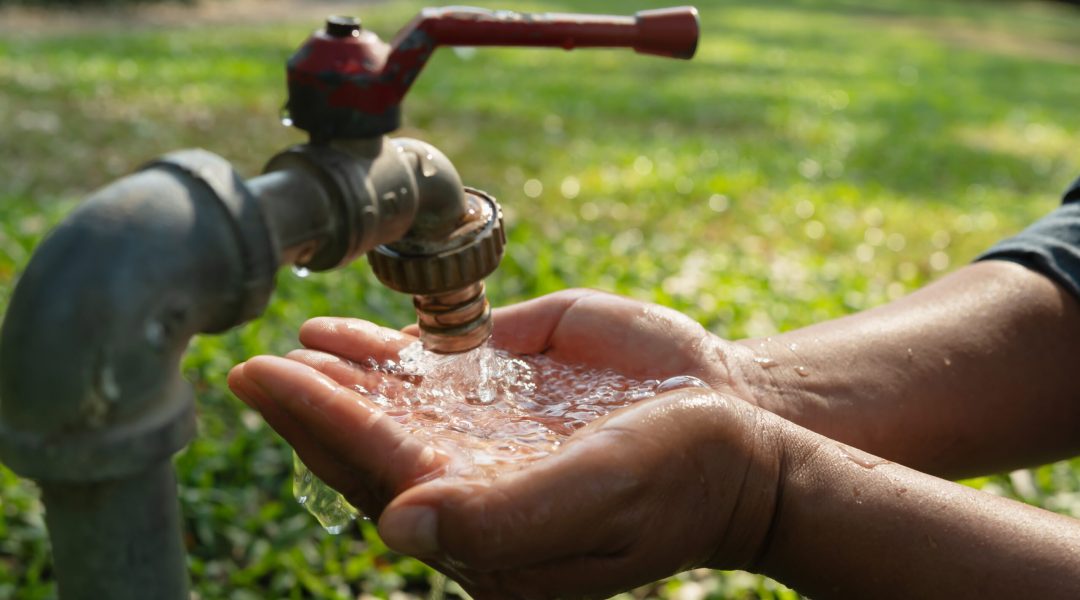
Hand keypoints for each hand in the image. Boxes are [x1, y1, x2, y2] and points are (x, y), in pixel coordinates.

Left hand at [229, 289, 783, 598]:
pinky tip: (354, 338)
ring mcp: (492, 432)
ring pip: (397, 407)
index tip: (265, 379)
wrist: (743, 433)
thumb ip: (500, 520)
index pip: (382, 473)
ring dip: (340, 378)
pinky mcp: (517, 388)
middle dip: (310, 405)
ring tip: (290, 350)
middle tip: (251, 367)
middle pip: (372, 445)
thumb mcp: (598, 499)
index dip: (319, 424)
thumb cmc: (679, 477)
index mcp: (486, 523)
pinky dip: (392, 352)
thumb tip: (400, 528)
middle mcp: (476, 479)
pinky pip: (439, 371)